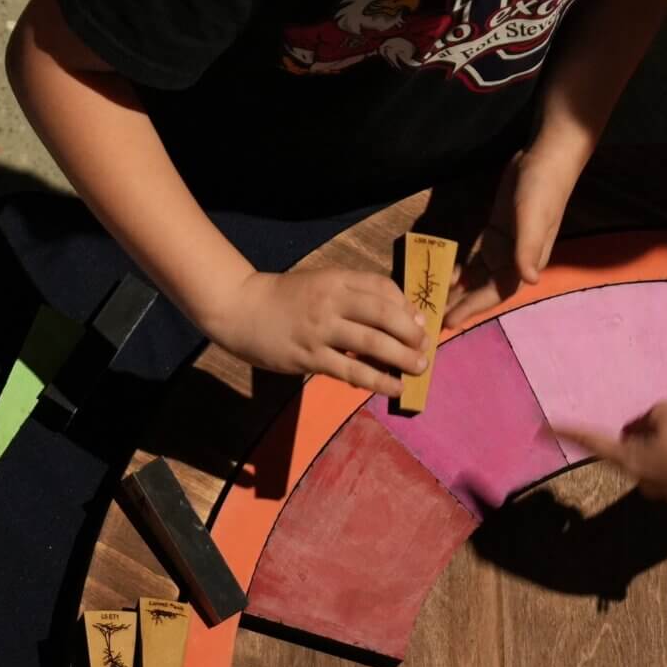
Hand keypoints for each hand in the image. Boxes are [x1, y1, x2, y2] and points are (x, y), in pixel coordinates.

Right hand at [204, 267, 427, 396]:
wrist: (240, 308)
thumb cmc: (283, 297)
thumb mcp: (319, 283)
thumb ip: (351, 294)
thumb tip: (394, 316)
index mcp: (335, 279)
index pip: (381, 288)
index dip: (406, 306)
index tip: (420, 323)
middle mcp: (331, 301)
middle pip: (383, 315)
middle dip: (411, 334)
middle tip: (426, 348)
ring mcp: (320, 330)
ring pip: (372, 344)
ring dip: (402, 358)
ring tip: (419, 368)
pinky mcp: (309, 356)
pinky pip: (351, 371)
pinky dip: (376, 381)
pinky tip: (393, 388)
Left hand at [452, 145, 581, 322]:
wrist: (546, 159)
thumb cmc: (542, 190)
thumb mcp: (532, 219)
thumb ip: (529, 249)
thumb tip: (529, 280)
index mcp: (525, 262)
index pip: (496, 294)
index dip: (473, 308)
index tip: (450, 322)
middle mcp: (515, 261)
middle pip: (484, 291)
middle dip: (462, 305)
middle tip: (433, 318)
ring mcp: (505, 247)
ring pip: (479, 278)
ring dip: (460, 291)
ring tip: (435, 303)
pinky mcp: (497, 233)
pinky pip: (477, 259)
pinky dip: (462, 269)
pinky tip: (445, 275)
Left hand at [555, 400, 666, 506]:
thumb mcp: (666, 411)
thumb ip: (645, 421)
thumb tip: (639, 432)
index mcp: (633, 461)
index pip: (593, 443)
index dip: (569, 433)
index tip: (544, 427)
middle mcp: (648, 484)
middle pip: (632, 459)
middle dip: (640, 441)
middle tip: (661, 422)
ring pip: (660, 469)